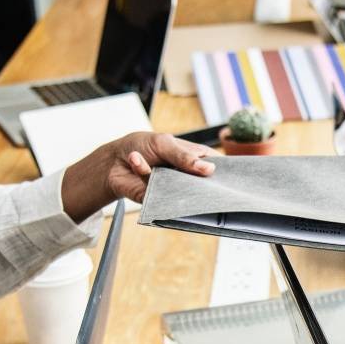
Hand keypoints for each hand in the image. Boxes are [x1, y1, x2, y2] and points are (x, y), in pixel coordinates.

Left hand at [61, 132, 218, 222]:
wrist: (114, 161)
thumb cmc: (142, 147)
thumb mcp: (164, 143)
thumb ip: (185, 156)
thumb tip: (209, 170)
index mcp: (193, 158)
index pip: (215, 165)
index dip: (223, 170)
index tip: (230, 175)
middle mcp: (186, 176)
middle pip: (204, 184)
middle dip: (203, 182)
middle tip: (195, 172)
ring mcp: (174, 188)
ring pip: (184, 192)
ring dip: (171, 179)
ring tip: (157, 165)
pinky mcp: (158, 199)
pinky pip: (158, 192)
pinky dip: (143, 170)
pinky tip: (135, 158)